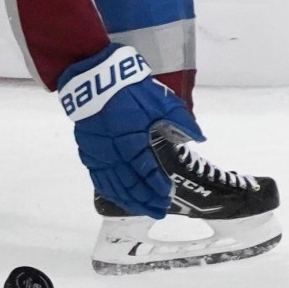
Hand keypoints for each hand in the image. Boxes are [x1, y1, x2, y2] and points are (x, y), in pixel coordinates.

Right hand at [59, 43, 198, 217]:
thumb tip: (201, 138)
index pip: (146, 170)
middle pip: (131, 184)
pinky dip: (112, 192)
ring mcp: (97, 154)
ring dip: (131, 200)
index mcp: (131, 140)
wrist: (93, 77)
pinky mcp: (87, 152)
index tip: (168, 194)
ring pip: (114, 186)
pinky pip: (99, 180)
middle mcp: (113, 153)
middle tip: (160, 210)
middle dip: (147, 200)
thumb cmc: (128, 89)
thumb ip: (180, 120)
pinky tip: (122, 198)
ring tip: (146, 209)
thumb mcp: (158, 100)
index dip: (157, 185)